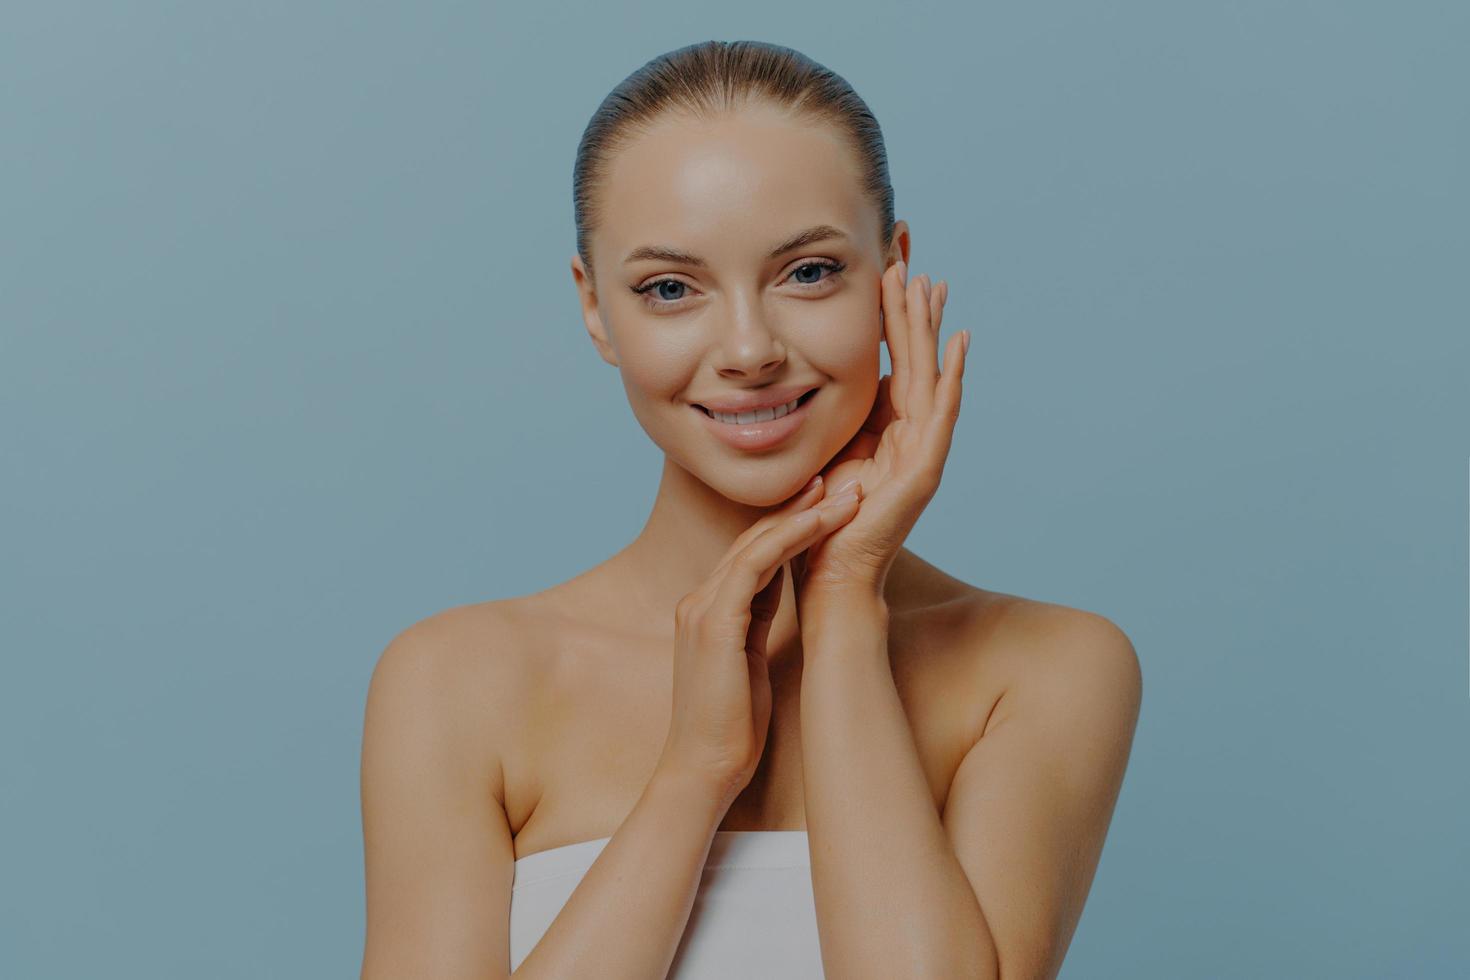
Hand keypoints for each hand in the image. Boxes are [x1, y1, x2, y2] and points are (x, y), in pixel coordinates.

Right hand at [656, 476, 862, 803]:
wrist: (702, 770)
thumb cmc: (730, 728)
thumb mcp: (748, 661)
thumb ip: (756, 621)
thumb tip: (780, 592)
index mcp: (707, 611)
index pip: (750, 552)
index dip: (790, 524)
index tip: (826, 501)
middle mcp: (699, 601)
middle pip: (752, 536)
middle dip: (798, 506)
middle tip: (839, 478)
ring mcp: (701, 609)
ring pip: (755, 542)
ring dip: (803, 514)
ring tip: (843, 492)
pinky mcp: (713, 623)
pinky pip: (754, 565)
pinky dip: (789, 539)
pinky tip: (821, 523)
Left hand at [791, 261, 969, 607]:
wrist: (828, 575)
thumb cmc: (817, 521)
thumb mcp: (820, 451)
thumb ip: (830, 418)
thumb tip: (809, 377)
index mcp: (886, 429)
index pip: (894, 359)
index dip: (891, 315)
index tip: (888, 268)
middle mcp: (910, 435)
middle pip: (916, 358)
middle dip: (912, 306)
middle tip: (909, 257)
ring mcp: (922, 451)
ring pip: (930, 375)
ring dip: (929, 328)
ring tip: (930, 284)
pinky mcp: (924, 471)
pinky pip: (941, 414)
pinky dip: (952, 377)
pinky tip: (959, 343)